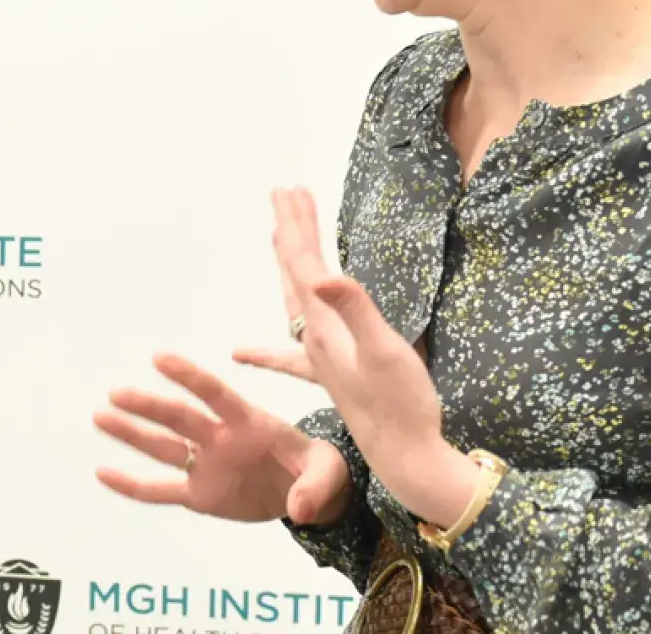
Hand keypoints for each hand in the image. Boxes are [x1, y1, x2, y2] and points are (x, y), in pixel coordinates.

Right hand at [94, 352, 351, 525]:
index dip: (190, 377)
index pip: (216, 395)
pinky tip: (103, 473)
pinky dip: (132, 485)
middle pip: (180, 419)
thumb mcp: (328, 474)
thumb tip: (300, 509)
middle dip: (150, 407)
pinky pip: (160, 490)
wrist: (306, 493)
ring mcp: (206, 465)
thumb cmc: (317, 470)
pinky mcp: (199, 493)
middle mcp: (219, 438)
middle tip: (116, 393)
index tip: (161, 358)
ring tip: (100, 416)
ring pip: (162, 448)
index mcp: (250, 423)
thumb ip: (315, 486)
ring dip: (132, 433)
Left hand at [233, 187, 477, 528]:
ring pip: (296, 301)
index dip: (296, 226)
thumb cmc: (404, 407)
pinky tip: (243, 353)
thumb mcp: (386, 352)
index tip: (288, 189)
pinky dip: (269, 347)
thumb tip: (323, 275)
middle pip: (294, 275)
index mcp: (324, 328)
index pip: (303, 265)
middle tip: (284, 193)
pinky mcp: (334, 377)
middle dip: (290, 232)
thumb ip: (356, 310)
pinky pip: (292, 352)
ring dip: (290, 266)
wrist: (408, 461)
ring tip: (280, 236)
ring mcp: (322, 359)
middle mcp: (315, 340)